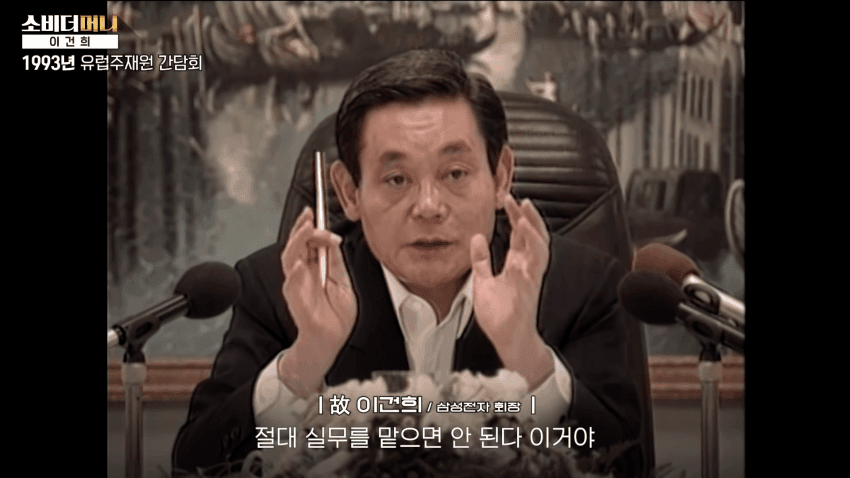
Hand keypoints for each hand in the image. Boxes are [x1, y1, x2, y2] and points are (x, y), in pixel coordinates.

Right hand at [278, 207, 356, 396]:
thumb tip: (333, 239)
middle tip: (310, 215)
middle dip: (302, 227)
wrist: (332, 339)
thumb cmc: (336, 314)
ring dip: (298, 241)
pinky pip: (291, 280)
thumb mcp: (342, 280)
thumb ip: (335, 261)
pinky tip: (300, 262)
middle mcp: (302, 273)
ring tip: (307, 230)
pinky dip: (295, 270)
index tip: (314, 211)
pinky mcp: (295, 297)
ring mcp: (296, 284)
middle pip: (297, 243)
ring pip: (290, 256)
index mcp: (314, 267)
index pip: (308, 240)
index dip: (310, 225)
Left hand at [470, 194, 553, 389]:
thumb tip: (476, 239)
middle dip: (526, 215)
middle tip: (516, 198)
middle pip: (531, 235)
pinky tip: (525, 234)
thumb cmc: (500, 316)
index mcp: (516, 265)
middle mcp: (526, 268)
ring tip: (525, 210)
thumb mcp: (483, 281)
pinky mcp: (530, 285)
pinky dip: (532, 246)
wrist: (507, 339)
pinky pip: (535, 263)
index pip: (519, 235)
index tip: (508, 201)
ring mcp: (530, 276)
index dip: (515, 217)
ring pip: (539, 245)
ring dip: (533, 226)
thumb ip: (481, 260)